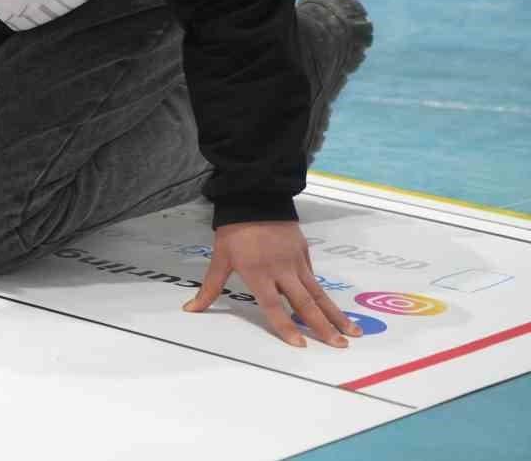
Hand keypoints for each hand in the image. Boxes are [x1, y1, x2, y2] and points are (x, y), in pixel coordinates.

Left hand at [183, 220, 360, 347]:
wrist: (254, 197)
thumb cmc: (233, 231)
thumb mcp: (219, 259)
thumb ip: (210, 288)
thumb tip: (190, 309)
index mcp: (258, 273)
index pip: (273, 307)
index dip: (286, 327)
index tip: (302, 345)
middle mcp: (281, 270)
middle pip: (305, 303)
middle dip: (323, 327)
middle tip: (341, 346)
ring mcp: (296, 261)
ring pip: (318, 292)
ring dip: (335, 313)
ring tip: (352, 332)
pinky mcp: (304, 252)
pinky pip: (313, 277)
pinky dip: (323, 294)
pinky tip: (334, 309)